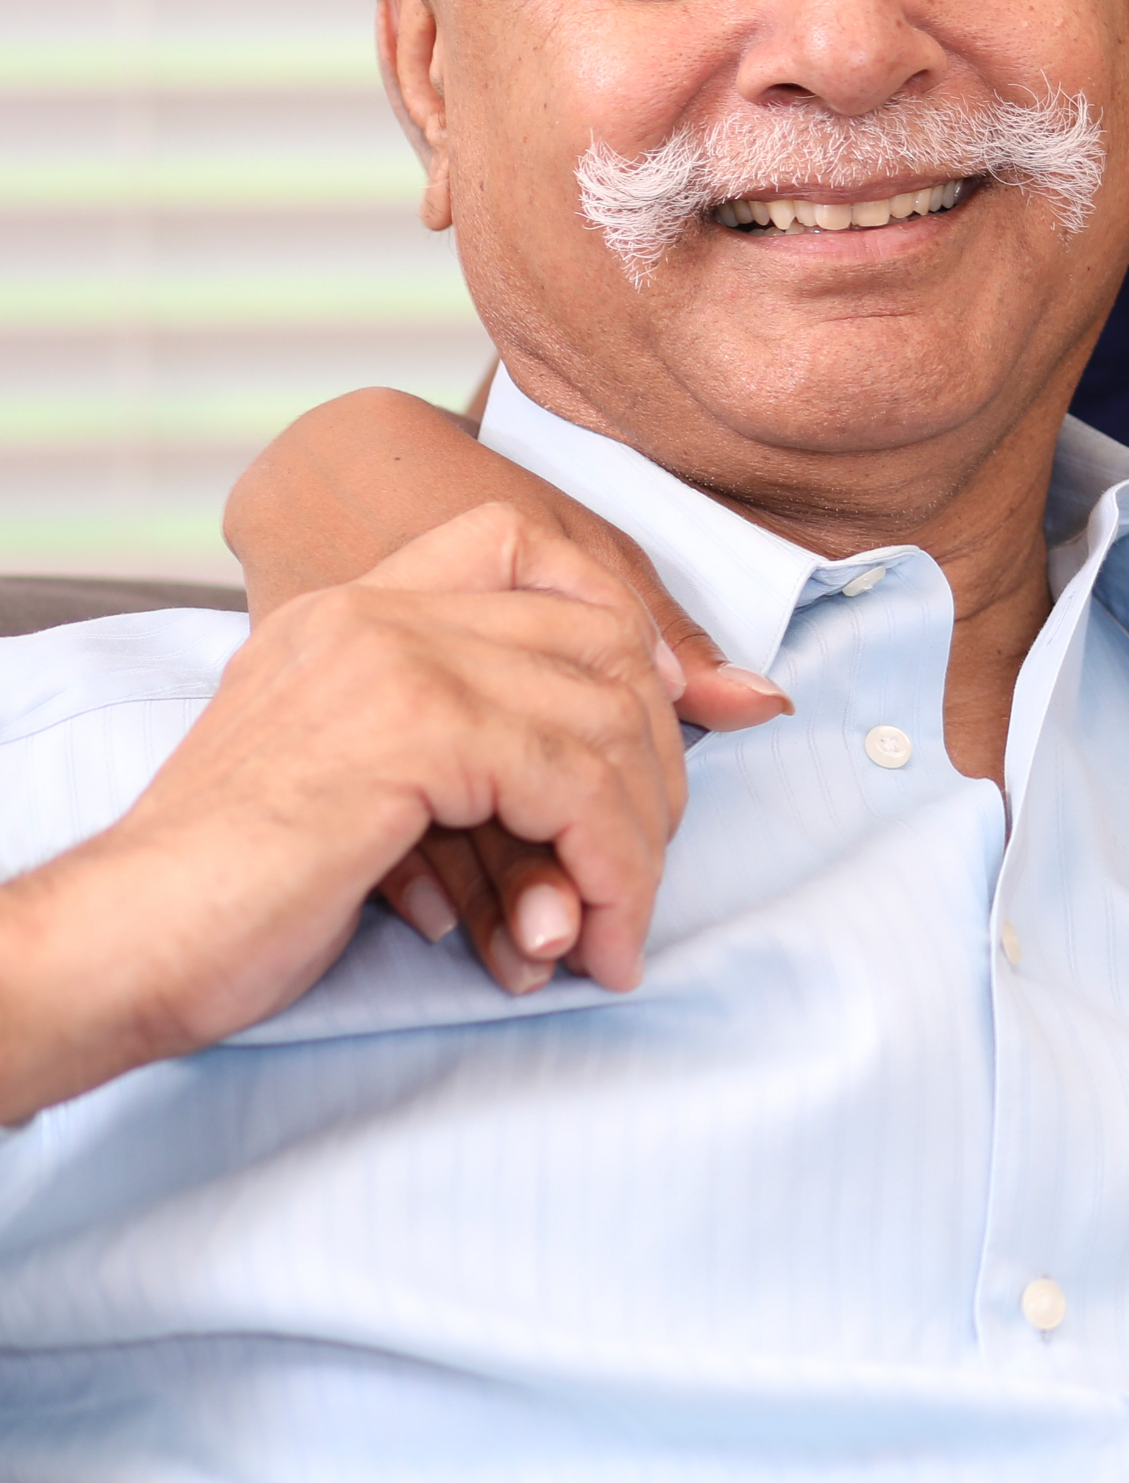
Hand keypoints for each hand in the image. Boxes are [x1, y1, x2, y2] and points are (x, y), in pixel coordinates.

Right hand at [226, 386, 783, 991]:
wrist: (123, 941)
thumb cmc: (236, 892)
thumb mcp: (359, 784)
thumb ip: (466, 745)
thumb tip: (626, 763)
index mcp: (350, 611)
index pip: (518, 541)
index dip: (613, 618)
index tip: (650, 714)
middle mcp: (375, 613)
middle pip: (596, 637)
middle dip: (649, 762)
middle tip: (636, 868)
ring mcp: (394, 659)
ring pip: (605, 722)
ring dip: (632, 844)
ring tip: (611, 932)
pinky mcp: (414, 729)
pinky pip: (577, 786)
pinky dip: (607, 872)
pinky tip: (587, 939)